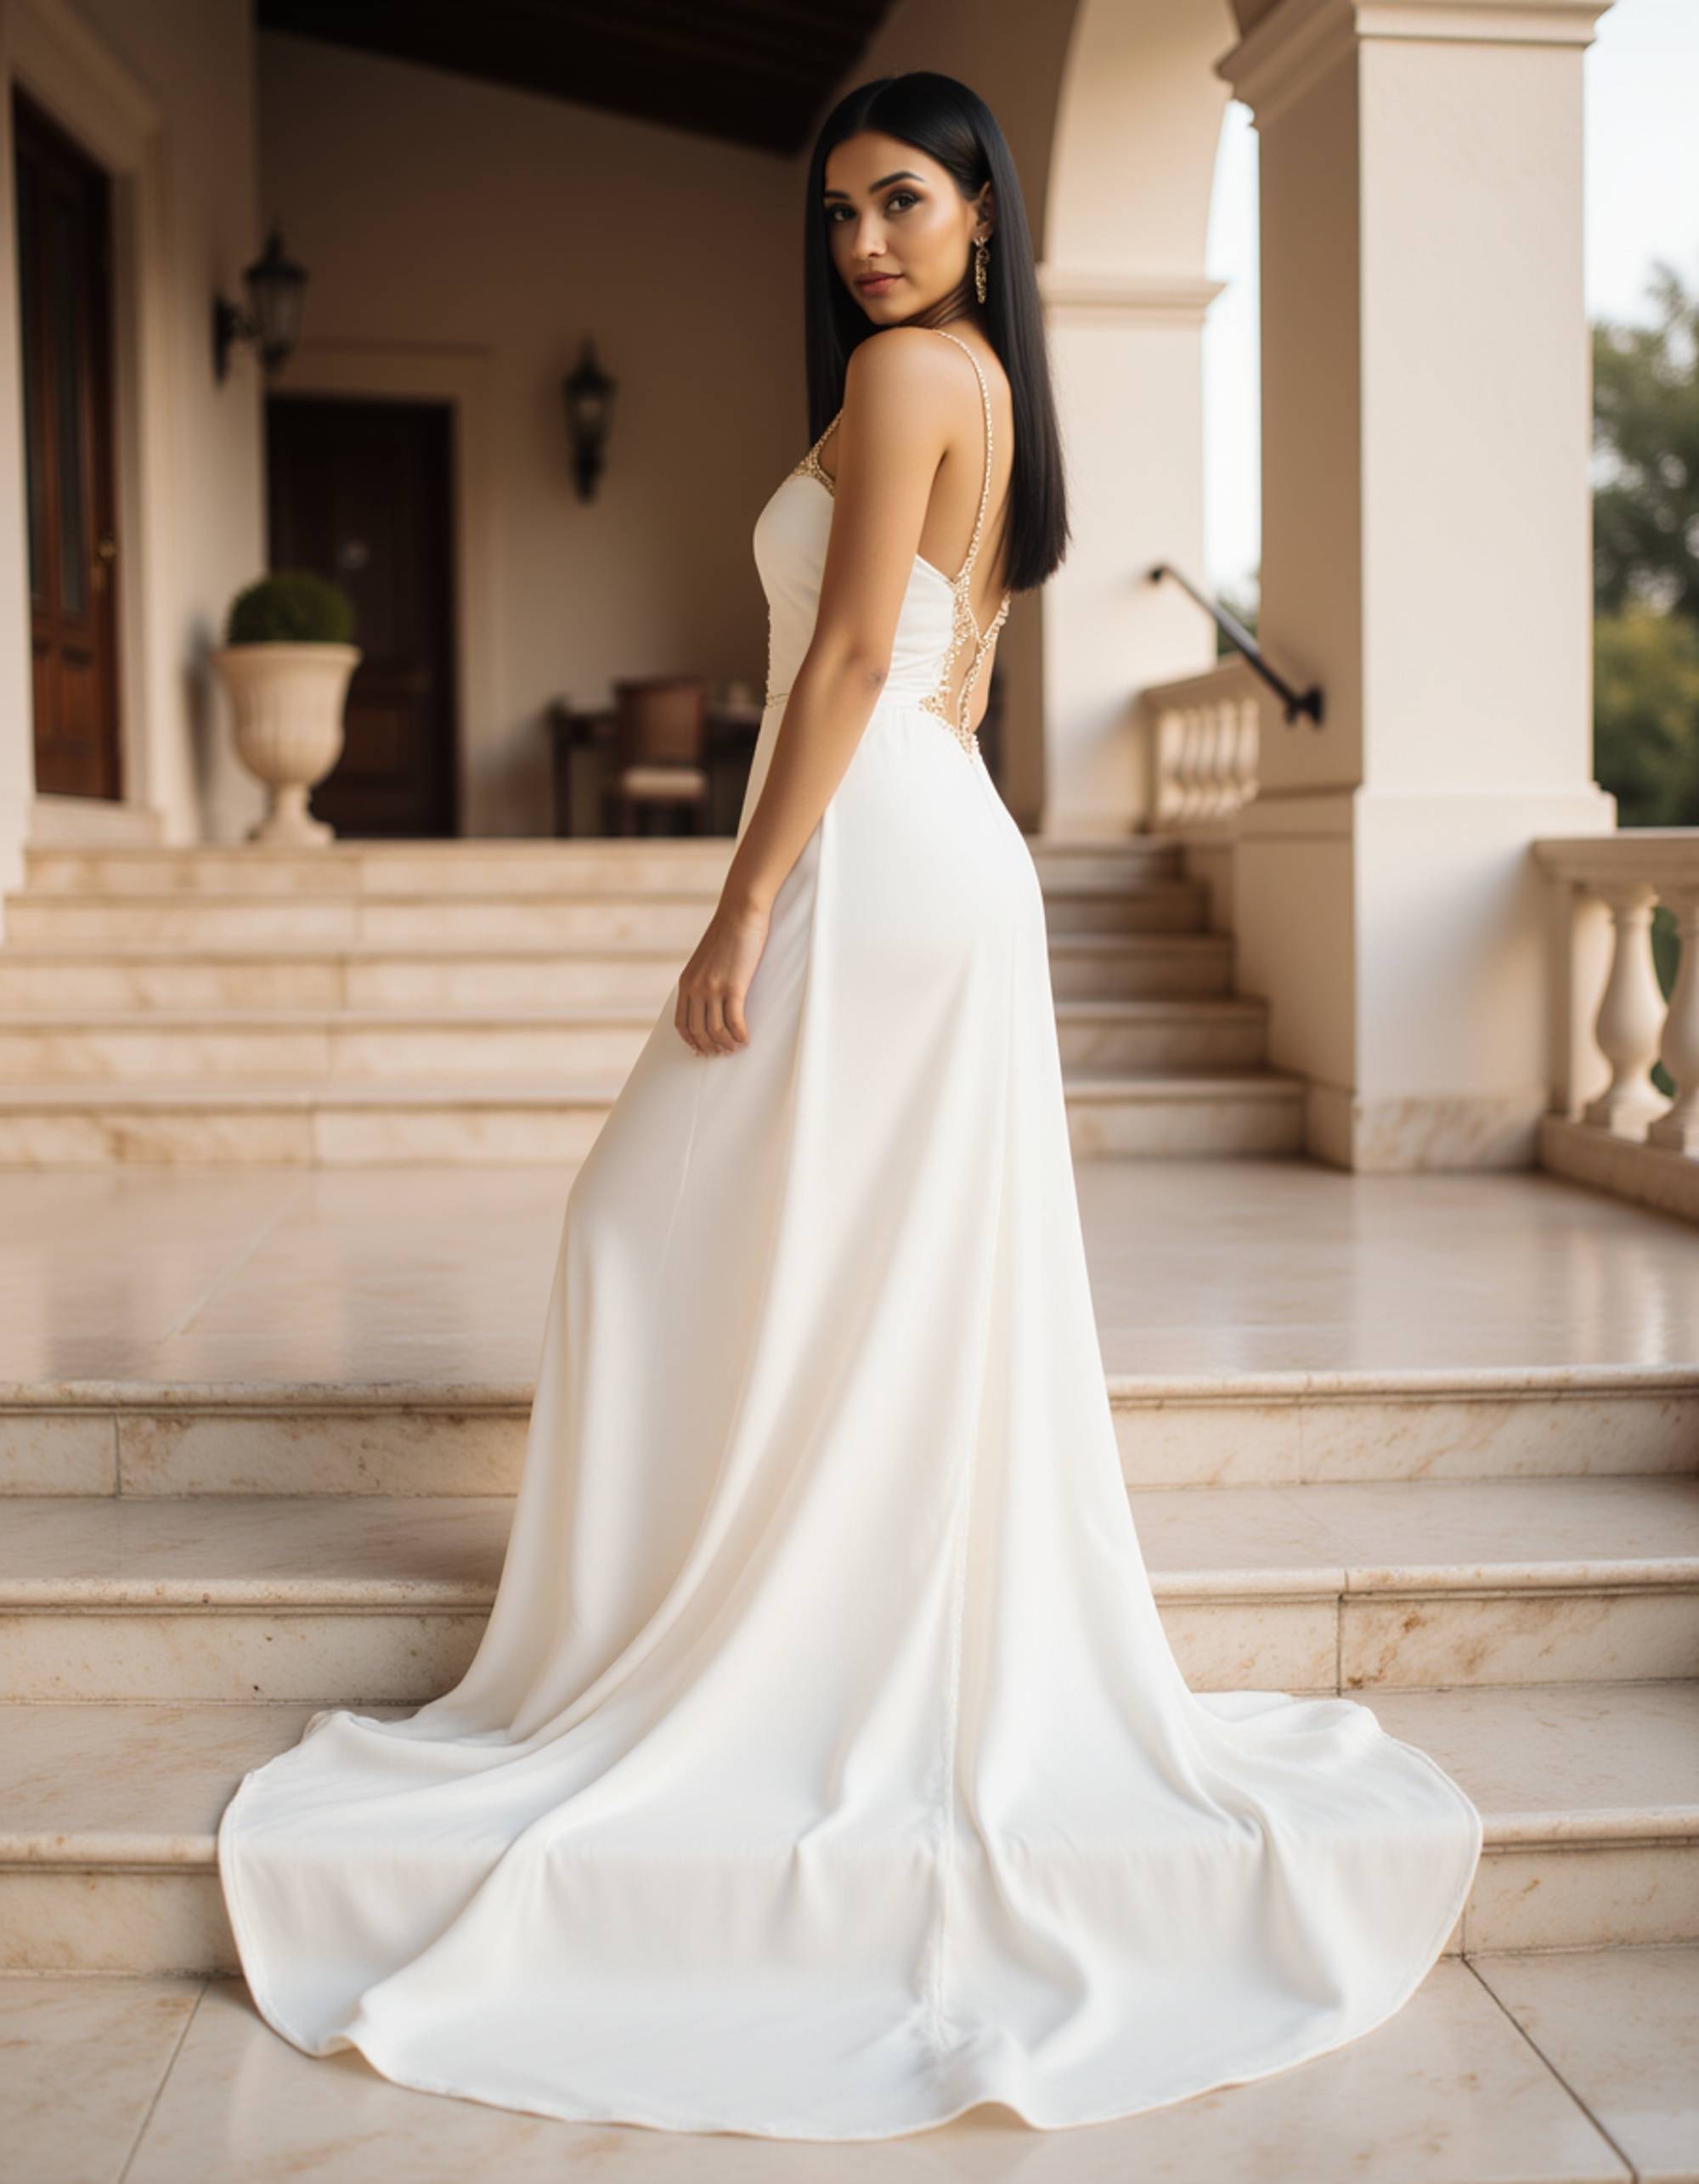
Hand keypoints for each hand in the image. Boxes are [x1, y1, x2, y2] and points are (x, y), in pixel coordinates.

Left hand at [674, 895, 769, 1054]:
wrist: (740, 913)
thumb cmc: (727, 933)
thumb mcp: (705, 959)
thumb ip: (703, 978)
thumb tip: (710, 997)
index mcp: (686, 982)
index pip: (681, 1022)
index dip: (690, 1041)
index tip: (701, 1049)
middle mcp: (695, 988)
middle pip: (697, 1031)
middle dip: (708, 1047)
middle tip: (721, 1054)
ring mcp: (713, 989)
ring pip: (715, 1031)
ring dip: (726, 1045)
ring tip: (735, 1048)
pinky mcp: (733, 987)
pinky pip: (734, 1022)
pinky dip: (740, 1036)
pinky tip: (746, 1039)